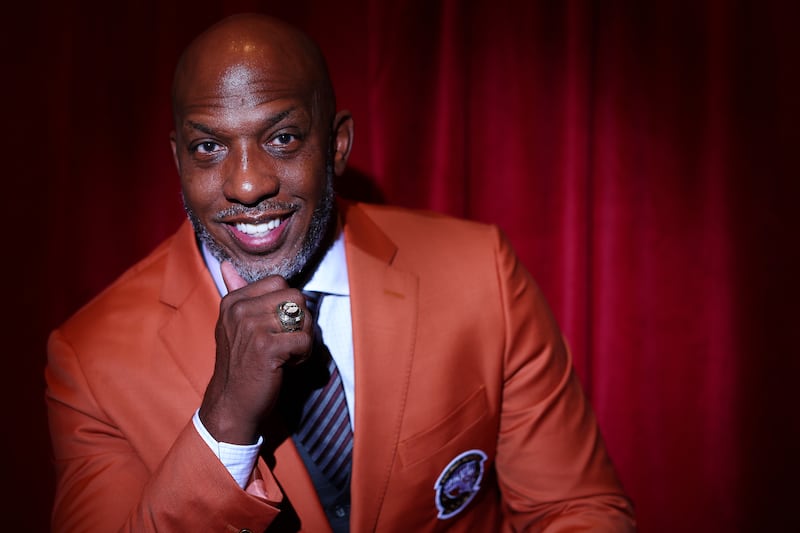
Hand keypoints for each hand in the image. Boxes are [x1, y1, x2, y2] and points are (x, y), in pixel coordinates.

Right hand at [198, 261, 313, 443]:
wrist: (232, 404)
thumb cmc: (240, 365)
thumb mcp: (233, 325)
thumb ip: (235, 292)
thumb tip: (226, 263)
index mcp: (233, 301)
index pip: (280, 282)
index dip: (287, 306)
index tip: (275, 329)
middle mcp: (240, 309)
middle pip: (296, 297)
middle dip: (300, 321)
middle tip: (286, 343)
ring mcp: (252, 327)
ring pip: (304, 317)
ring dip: (303, 339)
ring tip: (286, 354)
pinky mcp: (266, 347)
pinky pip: (305, 340)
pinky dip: (303, 356)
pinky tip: (287, 366)